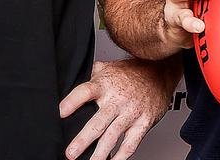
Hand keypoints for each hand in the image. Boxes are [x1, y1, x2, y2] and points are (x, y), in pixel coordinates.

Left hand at [60, 57, 177, 159]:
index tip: (60, 113)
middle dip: (83, 139)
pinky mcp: (143, 123)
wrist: (159, 73)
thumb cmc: (131, 72)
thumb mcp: (109, 67)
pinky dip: (121, 157)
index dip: (72, 102)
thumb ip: (91, 75)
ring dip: (100, 154)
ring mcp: (130, 113)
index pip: (85, 92)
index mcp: (105, 84)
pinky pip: (131, 144)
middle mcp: (117, 100)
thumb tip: (70, 79)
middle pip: (98, 121)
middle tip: (71, 153)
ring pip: (113, 136)